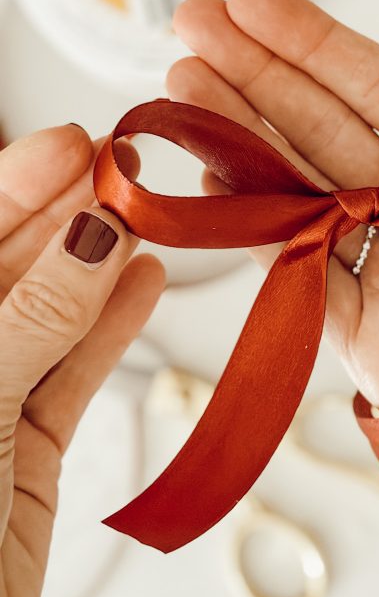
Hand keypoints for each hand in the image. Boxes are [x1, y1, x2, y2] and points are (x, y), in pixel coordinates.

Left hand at [0, 125, 163, 596]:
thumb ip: (35, 320)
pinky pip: (72, 374)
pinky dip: (111, 329)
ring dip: (98, 264)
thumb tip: (93, 231)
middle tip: (122, 164)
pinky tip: (143, 282)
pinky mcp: (23, 453)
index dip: (11, 187)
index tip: (70, 144)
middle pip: (5, 271)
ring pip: (47, 317)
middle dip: (61, 214)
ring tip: (145, 210)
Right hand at [167, 0, 378, 566]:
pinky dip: (258, 233)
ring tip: (183, 92)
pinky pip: (305, 279)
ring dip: (240, 142)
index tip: (260, 6)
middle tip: (196, 27)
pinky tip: (216, 183)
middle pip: (325, 132)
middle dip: (258, 78)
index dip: (319, 50)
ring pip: (301, 196)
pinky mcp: (374, 345)